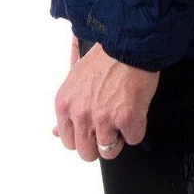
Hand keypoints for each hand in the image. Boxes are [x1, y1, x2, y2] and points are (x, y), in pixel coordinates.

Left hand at [51, 39, 159, 161]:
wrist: (131, 41)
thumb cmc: (106, 55)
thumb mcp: (75, 78)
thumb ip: (66, 108)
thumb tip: (56, 132)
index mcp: (65, 105)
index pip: (68, 142)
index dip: (85, 134)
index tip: (93, 125)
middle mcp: (80, 114)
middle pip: (87, 153)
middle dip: (99, 142)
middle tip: (110, 123)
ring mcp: (103, 118)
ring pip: (109, 151)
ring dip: (119, 137)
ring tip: (124, 114)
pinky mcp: (127, 118)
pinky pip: (134, 138)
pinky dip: (137, 128)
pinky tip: (136, 108)